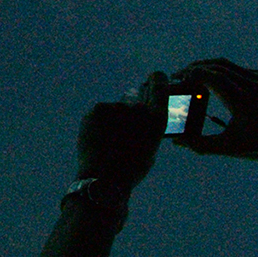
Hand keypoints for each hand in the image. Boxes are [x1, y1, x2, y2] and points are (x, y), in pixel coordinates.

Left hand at [77, 70, 168, 191]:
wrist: (104, 179)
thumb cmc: (131, 168)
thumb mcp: (150, 147)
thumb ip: (147, 127)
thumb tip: (139, 116)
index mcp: (157, 119)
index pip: (159, 87)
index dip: (157, 80)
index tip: (154, 77)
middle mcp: (139, 108)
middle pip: (134, 100)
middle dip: (128, 112)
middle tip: (121, 132)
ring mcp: (117, 107)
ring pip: (115, 110)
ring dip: (112, 120)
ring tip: (108, 143)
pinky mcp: (99, 108)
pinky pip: (100, 113)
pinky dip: (98, 123)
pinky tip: (98, 139)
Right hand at [169, 58, 257, 166]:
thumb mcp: (228, 147)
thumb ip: (199, 144)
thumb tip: (175, 141)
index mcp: (243, 101)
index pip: (213, 76)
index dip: (192, 74)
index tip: (177, 80)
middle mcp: (251, 85)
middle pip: (216, 66)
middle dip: (194, 68)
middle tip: (178, 77)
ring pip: (226, 64)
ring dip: (206, 67)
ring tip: (190, 75)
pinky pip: (236, 68)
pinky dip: (220, 70)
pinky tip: (210, 80)